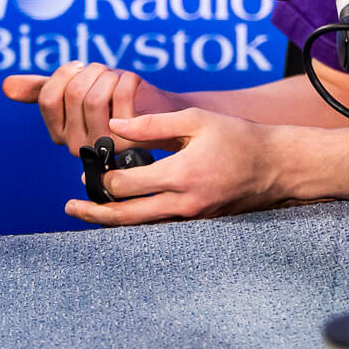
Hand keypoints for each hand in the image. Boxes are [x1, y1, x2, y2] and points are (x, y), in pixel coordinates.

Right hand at [1, 61, 185, 154]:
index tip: (79, 68)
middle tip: (102, 71)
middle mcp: (79, 145)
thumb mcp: (77, 90)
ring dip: (108, 75)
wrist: (161, 115)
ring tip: (116, 77)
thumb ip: (42, 89)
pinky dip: (127, 79)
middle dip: (91, 71)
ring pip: (95, 96)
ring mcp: (105, 146)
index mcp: (61, 133)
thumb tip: (6, 86)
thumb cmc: (117, 100)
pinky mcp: (131, 140)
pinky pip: (121, 96)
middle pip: (73, 93)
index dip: (64, 74)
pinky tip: (132, 82)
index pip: (48, 99)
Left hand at [63, 107, 294, 225]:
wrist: (279, 167)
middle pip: (126, 218)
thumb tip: (112, 125)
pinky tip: (122, 212)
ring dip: (112, 221)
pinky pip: (159, 227)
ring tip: (86, 212)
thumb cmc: (239, 138)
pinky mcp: (199, 224)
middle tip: (70, 205)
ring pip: (141, 228)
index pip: (126, 186)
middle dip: (94, 211)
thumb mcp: (196, 120)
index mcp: (181, 176)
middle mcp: (185, 205)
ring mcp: (192, 219)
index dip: (102, 176)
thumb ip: (152, 124)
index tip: (92, 164)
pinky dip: (137, 221)